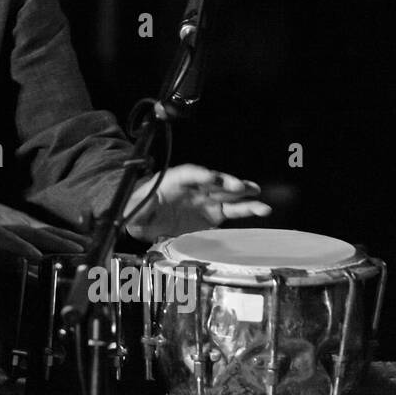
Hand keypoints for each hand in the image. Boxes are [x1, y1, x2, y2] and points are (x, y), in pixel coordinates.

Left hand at [123, 164, 270, 242]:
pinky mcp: (213, 213)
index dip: (198, 174)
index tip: (209, 177)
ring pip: (225, 193)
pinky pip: (232, 209)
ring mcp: (204, 199)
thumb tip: (144, 207)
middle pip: (210, 181)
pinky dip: (246, 208)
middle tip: (237, 186)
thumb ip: (140, 209)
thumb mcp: (134, 210)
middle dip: (223, 182)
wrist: (144, 220)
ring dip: (241, 192)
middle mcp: (192, 187)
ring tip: (255, 192)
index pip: (187, 174)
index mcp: (171, 181)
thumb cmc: (138, 210)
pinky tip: (261, 208)